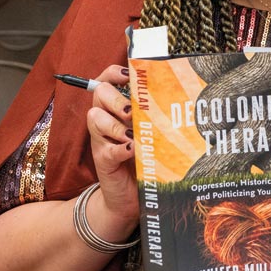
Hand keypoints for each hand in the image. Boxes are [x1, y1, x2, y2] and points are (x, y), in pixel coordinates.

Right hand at [85, 64, 138, 221]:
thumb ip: (153, 114)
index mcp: (114, 109)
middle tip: (134, 111)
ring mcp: (101, 141)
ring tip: (133, 133)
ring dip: (116, 124)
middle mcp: (103, 121)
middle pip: (99, 95)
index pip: (104, 80)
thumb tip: (175, 92)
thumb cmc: (144, 158)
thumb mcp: (149, 132)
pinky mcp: (103, 161)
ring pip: (96, 118)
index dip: (113, 73)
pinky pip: (107, 149)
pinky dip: (121, 148)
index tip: (128, 74)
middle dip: (118, 99)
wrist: (129, 197)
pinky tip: (134, 149)